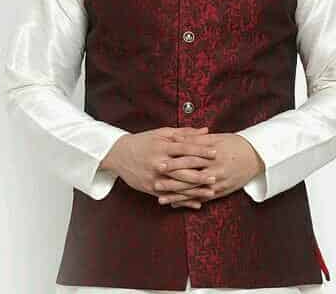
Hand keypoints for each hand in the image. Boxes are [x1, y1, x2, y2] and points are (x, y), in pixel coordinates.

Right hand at [100, 126, 217, 208]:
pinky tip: (197, 204)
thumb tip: (206, 131)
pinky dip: (184, 201)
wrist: (119, 154)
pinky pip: (170, 196)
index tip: (215, 153)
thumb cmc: (143, 141)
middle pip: (182, 169)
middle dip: (200, 173)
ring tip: (211, 192)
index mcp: (162, 146)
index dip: (200, 151)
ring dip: (196, 190)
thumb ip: (185, 133)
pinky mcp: (151, 189)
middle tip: (216, 176)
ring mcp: (154, 177)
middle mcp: (158, 162)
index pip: (184, 148)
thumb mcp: (162, 133)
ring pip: (178, 186)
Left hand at [155, 132, 264, 207]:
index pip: (190, 158)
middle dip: (171, 181)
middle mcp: (215, 170)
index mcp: (212, 154)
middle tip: (155, 182)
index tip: (159, 162)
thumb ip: (197, 138)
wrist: (256, 157)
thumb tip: (178, 137)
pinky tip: (176, 203)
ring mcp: (218, 183)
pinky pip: (202, 199)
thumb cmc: (235, 144)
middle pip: (190, 176)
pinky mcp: (221, 192)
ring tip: (161, 198)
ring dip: (177, 195)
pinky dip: (188, 202)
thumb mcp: (217, 138)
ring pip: (194, 191)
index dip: (174, 161)